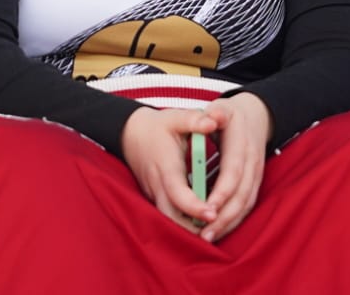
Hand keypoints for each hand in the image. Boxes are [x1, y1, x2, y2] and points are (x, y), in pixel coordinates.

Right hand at [120, 106, 219, 233]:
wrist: (130, 134)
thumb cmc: (158, 126)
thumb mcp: (176, 118)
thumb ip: (195, 119)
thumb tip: (214, 121)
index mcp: (165, 166)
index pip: (177, 192)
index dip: (194, 206)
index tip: (213, 213)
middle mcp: (157, 185)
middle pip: (171, 217)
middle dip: (193, 228)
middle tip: (218, 230)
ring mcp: (154, 194)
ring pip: (168, 220)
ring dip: (189, 228)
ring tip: (215, 231)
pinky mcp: (155, 198)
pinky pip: (168, 215)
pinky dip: (184, 221)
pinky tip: (203, 224)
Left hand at [199, 92, 271, 241]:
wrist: (256, 116)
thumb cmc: (230, 114)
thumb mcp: (222, 108)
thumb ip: (214, 113)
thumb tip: (211, 117)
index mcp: (242, 143)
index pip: (234, 171)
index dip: (222, 191)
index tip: (206, 207)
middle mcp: (252, 161)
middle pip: (242, 194)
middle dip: (224, 216)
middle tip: (204, 233)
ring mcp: (256, 173)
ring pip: (246, 203)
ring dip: (229, 222)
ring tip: (208, 237)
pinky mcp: (255, 182)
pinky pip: (247, 204)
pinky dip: (234, 220)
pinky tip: (219, 230)